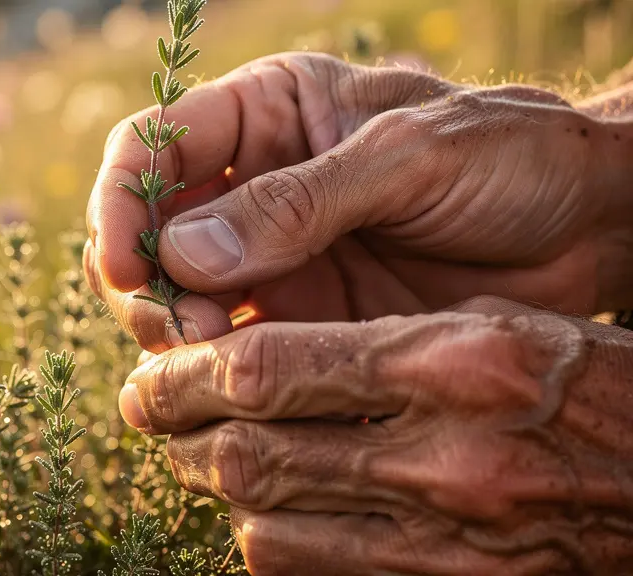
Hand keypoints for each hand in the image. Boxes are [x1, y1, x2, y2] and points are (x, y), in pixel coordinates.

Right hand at [85, 52, 632, 352]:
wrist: (588, 226)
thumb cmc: (509, 157)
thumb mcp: (407, 159)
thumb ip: (298, 201)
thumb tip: (182, 252)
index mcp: (267, 115)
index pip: (152, 146)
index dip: (121, 203)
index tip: (126, 265)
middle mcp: (253, 187)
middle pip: (150, 231)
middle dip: (142, 283)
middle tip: (177, 329)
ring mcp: (272, 257)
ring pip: (177, 296)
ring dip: (172, 332)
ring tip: (209, 361)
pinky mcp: (300, 319)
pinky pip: (231, 346)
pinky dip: (216, 371)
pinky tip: (235, 391)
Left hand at [120, 296, 632, 574]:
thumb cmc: (589, 380)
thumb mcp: (499, 325)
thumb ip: (384, 340)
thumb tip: (263, 356)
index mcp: (453, 365)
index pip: (268, 370)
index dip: (185, 375)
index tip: (151, 375)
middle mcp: (443, 459)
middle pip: (250, 455)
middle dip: (178, 434)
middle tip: (149, 413)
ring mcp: (447, 540)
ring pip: (266, 526)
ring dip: (216, 491)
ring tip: (198, 456)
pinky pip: (314, 574)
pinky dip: (270, 541)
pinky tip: (265, 510)